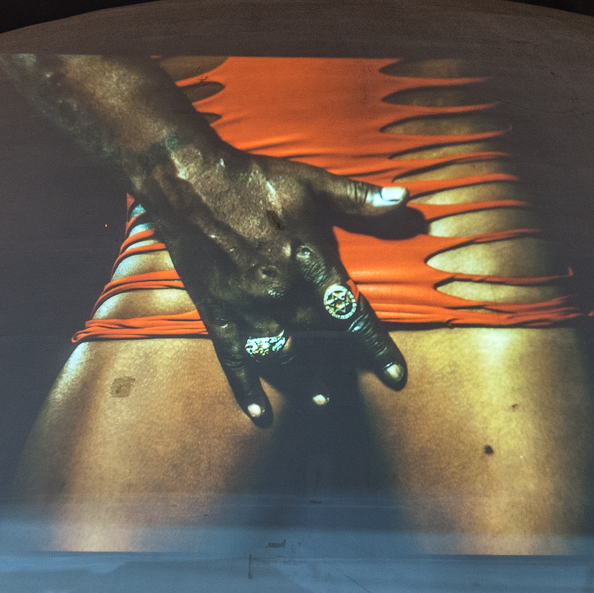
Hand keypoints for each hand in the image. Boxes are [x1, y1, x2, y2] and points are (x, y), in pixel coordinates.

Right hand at [134, 145, 411, 420]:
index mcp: (307, 260)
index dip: (375, 347)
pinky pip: (234, 359)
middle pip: (318, 339)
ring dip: (303, 381)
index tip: (395, 377)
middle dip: (337, 366)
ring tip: (322, 399)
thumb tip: (405, 198)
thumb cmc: (253, 178)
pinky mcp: (216, 312)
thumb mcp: (310, 182)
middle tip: (352, 389)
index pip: (350, 313)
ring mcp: (245, 305)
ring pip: (282, 356)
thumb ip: (357, 197)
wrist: (188, 180)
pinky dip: (246, 388)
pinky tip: (260, 414)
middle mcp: (279, 290)